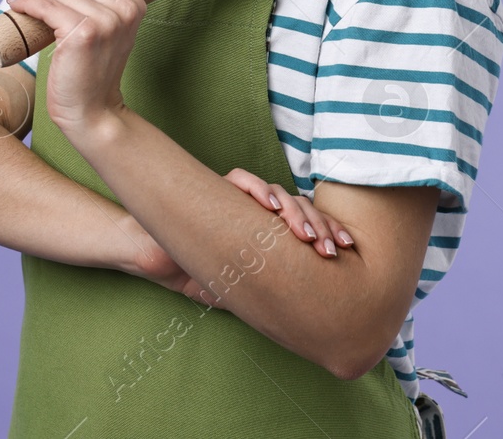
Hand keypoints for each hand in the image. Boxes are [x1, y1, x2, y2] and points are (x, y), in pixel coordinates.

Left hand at [4, 0, 144, 137]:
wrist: (93, 112)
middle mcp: (124, 8)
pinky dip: (27, 2)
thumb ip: (101, 3)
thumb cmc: (93, 72)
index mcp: (134, 3)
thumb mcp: (110, 31)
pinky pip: (45, 6)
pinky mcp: (82, 34)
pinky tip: (17, 5)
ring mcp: (105, 21)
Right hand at [117, 169, 355, 308]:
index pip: (304, 225)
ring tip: (304, 233)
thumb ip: (263, 296)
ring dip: (295, 210)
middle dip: (320, 224)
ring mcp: (238, 200)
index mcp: (266, 233)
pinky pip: (241, 180)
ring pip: (277, 193)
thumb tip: (300, 322)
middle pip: (299, 206)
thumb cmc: (194, 273)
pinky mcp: (216, 189)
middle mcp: (256, 213)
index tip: (347, 249)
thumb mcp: (236, 290)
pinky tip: (270, 205)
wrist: (155, 258)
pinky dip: (257, 189)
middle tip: (332, 247)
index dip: (327, 232)